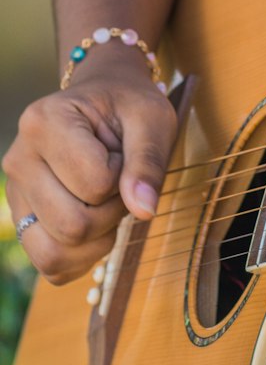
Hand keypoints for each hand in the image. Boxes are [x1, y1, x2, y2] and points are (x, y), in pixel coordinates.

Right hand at [2, 59, 176, 284]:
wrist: (105, 99)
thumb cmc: (129, 106)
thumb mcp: (151, 119)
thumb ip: (148, 162)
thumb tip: (144, 211)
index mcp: (45, 122)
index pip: (95, 184)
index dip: (123, 179)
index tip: (123, 153)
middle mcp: (19, 159)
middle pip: (71, 226)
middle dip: (111, 214)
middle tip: (119, 184)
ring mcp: (15, 193)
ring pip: (53, 255)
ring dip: (95, 241)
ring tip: (105, 204)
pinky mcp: (21, 218)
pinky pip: (49, 265)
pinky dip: (81, 257)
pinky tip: (96, 223)